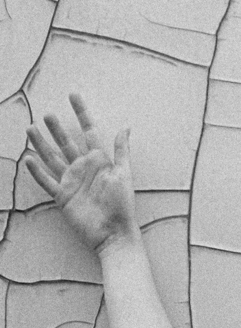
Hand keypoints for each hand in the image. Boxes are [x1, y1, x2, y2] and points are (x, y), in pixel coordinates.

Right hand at [24, 92, 136, 253]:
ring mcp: (71, 181)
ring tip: (31, 129)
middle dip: (57, 128)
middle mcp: (83, 167)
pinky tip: (28, 158)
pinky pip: (47, 181)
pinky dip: (37, 171)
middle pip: (66, 142)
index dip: (81, 113)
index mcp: (98, 159)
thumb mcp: (124, 173)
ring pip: (53, 158)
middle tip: (47, 113)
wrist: (113, 231)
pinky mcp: (62, 196)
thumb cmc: (122, 204)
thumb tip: (125, 126)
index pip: (88, 131)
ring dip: (42, 144)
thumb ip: (121, 150)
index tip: (73, 96)